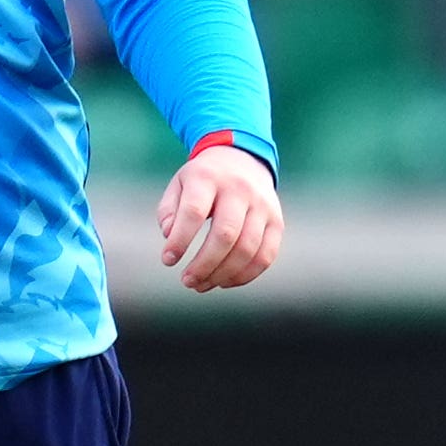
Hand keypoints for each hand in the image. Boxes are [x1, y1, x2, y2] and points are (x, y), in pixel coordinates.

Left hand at [156, 142, 282, 292]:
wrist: (243, 160)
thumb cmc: (204, 181)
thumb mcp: (180, 184)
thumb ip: (168, 211)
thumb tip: (170, 236)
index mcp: (209, 177)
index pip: (194, 212)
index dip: (180, 240)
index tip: (168, 260)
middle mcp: (240, 190)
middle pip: (225, 234)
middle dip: (204, 264)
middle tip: (187, 281)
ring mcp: (263, 206)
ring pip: (247, 249)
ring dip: (223, 275)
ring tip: (202, 285)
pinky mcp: (277, 222)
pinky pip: (266, 256)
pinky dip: (245, 276)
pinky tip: (225, 281)